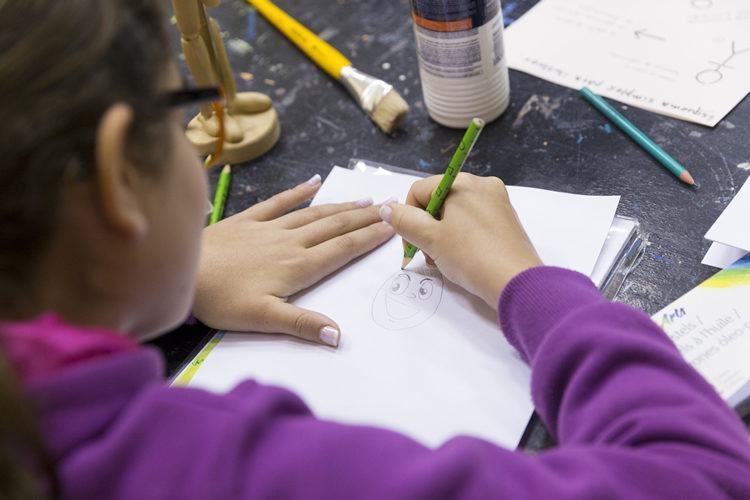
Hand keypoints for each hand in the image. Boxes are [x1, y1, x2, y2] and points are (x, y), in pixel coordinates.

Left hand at [193, 175, 394, 346]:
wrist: (181, 273)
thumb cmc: (220, 300)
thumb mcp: (262, 319)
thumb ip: (301, 324)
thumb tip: (338, 335)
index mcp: (297, 267)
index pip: (342, 250)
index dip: (368, 238)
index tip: (392, 227)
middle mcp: (289, 242)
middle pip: (334, 227)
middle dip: (363, 218)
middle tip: (390, 208)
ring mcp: (269, 227)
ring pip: (314, 213)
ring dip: (341, 206)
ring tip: (365, 200)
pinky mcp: (248, 220)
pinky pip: (279, 201)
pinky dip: (298, 191)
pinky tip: (314, 182)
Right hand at [379, 173, 541, 309]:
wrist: (517, 283)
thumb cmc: (471, 256)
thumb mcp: (430, 238)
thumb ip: (404, 220)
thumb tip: (386, 208)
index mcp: (464, 182)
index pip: (420, 190)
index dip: (408, 216)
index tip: (410, 243)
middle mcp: (484, 186)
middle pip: (438, 202)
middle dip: (426, 228)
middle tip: (428, 255)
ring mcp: (498, 204)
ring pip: (455, 215)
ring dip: (441, 236)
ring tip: (444, 261)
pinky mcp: (506, 222)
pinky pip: (473, 224)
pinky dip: (461, 239)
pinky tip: (461, 260)